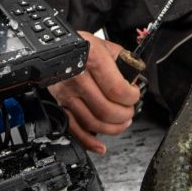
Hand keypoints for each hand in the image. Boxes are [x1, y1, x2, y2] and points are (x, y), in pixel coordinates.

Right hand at [48, 32, 140, 153]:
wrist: (55, 47)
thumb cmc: (82, 46)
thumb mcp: (106, 44)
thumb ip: (125, 61)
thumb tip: (136, 80)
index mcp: (92, 60)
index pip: (117, 89)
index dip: (131, 97)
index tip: (135, 95)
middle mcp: (77, 78)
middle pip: (106, 110)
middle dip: (125, 115)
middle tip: (130, 110)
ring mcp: (67, 94)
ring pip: (93, 122)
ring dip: (113, 128)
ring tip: (122, 122)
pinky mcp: (60, 105)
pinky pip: (74, 129)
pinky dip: (87, 142)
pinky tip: (100, 146)